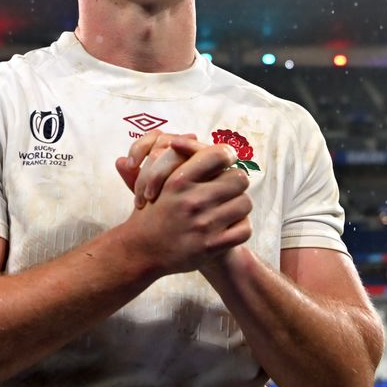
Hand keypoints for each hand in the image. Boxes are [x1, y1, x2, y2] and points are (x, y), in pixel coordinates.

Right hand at [116, 136, 253, 275]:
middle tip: (227, 189)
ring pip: (245, 203)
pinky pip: (245, 229)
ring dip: (238, 206)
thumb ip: (177, 160)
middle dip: (235, 183)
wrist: (141, 251)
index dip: (228, 156)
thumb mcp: (157, 182)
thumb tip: (190, 135)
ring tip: (227, 209)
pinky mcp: (211, 246)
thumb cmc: (153, 212)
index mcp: (178, 180)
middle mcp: (192, 200)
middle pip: (239, 178)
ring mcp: (203, 224)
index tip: (226, 162)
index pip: (220, 155)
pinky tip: (228, 227)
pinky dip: (240, 228)